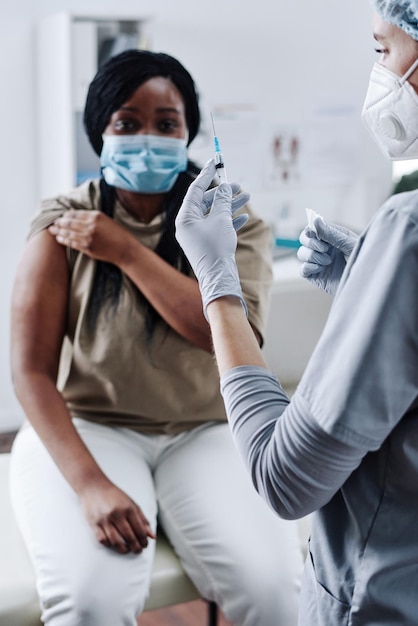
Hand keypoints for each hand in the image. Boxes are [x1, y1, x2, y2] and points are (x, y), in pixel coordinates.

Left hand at [48, 210, 132, 265]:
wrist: (125, 250)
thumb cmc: (118, 234)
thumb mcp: (106, 220)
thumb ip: (92, 217)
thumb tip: (75, 214)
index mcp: (96, 216)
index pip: (75, 213)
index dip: (66, 215)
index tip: (62, 216)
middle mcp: (90, 225)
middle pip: (69, 222)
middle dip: (59, 222)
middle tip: (53, 223)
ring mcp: (88, 237)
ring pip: (68, 233)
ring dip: (58, 231)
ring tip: (52, 230)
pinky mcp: (87, 248)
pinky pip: (72, 243)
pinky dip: (64, 240)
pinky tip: (59, 239)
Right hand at [79, 479, 155, 554]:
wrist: (94, 487)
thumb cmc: (115, 496)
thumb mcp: (132, 504)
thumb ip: (143, 520)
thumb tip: (152, 536)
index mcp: (128, 508)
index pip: (140, 530)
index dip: (144, 540)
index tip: (145, 544)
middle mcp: (117, 514)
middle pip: (129, 537)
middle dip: (136, 547)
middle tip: (138, 550)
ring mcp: (104, 520)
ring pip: (116, 542)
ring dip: (123, 549)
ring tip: (127, 550)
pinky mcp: (94, 524)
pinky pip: (103, 540)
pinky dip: (110, 545)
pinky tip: (114, 545)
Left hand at [175, 159, 249, 317]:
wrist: (219, 278)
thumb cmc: (216, 249)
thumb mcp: (220, 219)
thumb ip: (221, 200)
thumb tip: (223, 187)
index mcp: (185, 217)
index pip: (195, 189)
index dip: (207, 174)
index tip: (216, 161)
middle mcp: (188, 225)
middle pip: (205, 201)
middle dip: (223, 192)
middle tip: (238, 184)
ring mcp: (197, 235)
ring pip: (214, 213)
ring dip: (230, 204)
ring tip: (246, 196)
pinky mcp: (207, 244)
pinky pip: (218, 226)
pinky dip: (230, 219)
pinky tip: (243, 216)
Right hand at [297, 216, 358, 294]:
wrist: (365, 283)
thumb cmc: (363, 261)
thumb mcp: (350, 245)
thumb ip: (331, 234)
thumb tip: (315, 220)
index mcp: (333, 237)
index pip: (313, 228)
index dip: (310, 230)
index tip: (313, 233)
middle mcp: (324, 248)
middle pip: (304, 239)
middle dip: (311, 243)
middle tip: (325, 249)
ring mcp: (319, 262)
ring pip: (301, 253)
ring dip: (312, 256)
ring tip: (328, 262)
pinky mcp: (316, 276)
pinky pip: (302, 270)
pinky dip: (308, 267)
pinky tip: (320, 269)